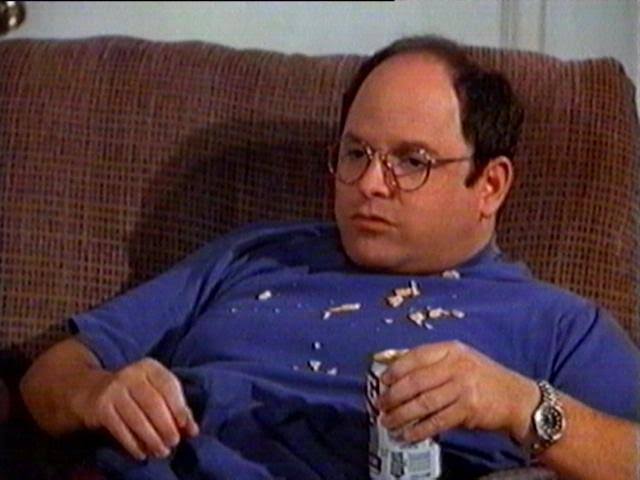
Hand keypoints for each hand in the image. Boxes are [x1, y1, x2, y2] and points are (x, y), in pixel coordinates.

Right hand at [72, 357, 198, 460]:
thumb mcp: (156, 392)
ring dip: (151, 438)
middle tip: (173, 443)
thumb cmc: (135, 393)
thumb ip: (176, 408)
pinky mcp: (101, 406)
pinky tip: (142, 453)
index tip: (186, 427)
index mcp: (150, 367)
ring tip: (161, 451)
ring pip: (137, 418)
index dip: (179, 407)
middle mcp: (131, 374)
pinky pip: (120, 428)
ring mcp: (114, 389)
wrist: (92, 390)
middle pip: (153, 403)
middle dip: (166, 426)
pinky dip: (133, 443)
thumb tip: (193, 430)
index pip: (169, 386)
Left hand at [377, 341, 538, 443]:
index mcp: (451, 349)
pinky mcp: (468, 409)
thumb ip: (433, 363)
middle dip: (393, 395)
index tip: (382, 381)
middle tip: (380, 405)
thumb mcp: (460, 360)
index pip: (416, 356)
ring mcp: (463, 387)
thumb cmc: (482, 378)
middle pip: (416, 381)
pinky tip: (407, 435)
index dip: (396, 369)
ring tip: (388, 422)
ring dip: (401, 415)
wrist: (517, 398)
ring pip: (423, 403)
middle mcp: (456, 366)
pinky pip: (437, 421)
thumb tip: (396, 371)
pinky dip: (419, 430)